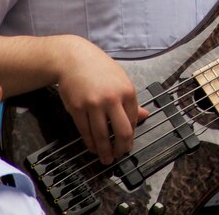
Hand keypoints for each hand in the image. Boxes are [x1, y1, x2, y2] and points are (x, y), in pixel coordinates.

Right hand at [56, 37, 148, 163]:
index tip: (128, 142)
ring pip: (102, 136)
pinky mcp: (77, 108)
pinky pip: (85, 131)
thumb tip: (144, 115)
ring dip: (105, 151)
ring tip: (106, 158)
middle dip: (122, 148)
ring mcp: (94, 104)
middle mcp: (112, 98)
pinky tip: (93, 147)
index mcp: (127, 91)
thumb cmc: (99, 68)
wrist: (74, 58)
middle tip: (120, 155)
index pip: (133, 120)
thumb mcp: (121, 79)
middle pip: (122, 132)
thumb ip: (131, 101)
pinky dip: (90, 143)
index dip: (131, 134)